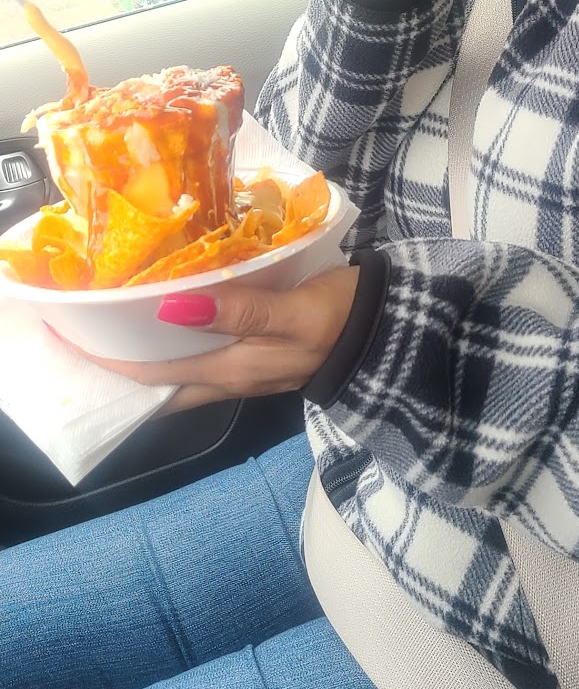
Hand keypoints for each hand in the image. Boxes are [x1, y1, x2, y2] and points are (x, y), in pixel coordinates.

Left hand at [74, 265, 360, 413]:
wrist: (397, 334)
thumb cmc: (346, 319)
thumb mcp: (295, 311)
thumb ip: (239, 310)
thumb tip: (171, 305)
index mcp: (233, 370)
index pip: (154, 374)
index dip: (111, 362)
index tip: (72, 338)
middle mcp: (233, 378)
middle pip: (161, 383)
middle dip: (120, 367)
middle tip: (84, 334)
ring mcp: (249, 371)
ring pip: (182, 373)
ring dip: (148, 358)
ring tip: (115, 329)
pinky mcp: (263, 357)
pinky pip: (204, 359)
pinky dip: (178, 346)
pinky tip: (172, 321)